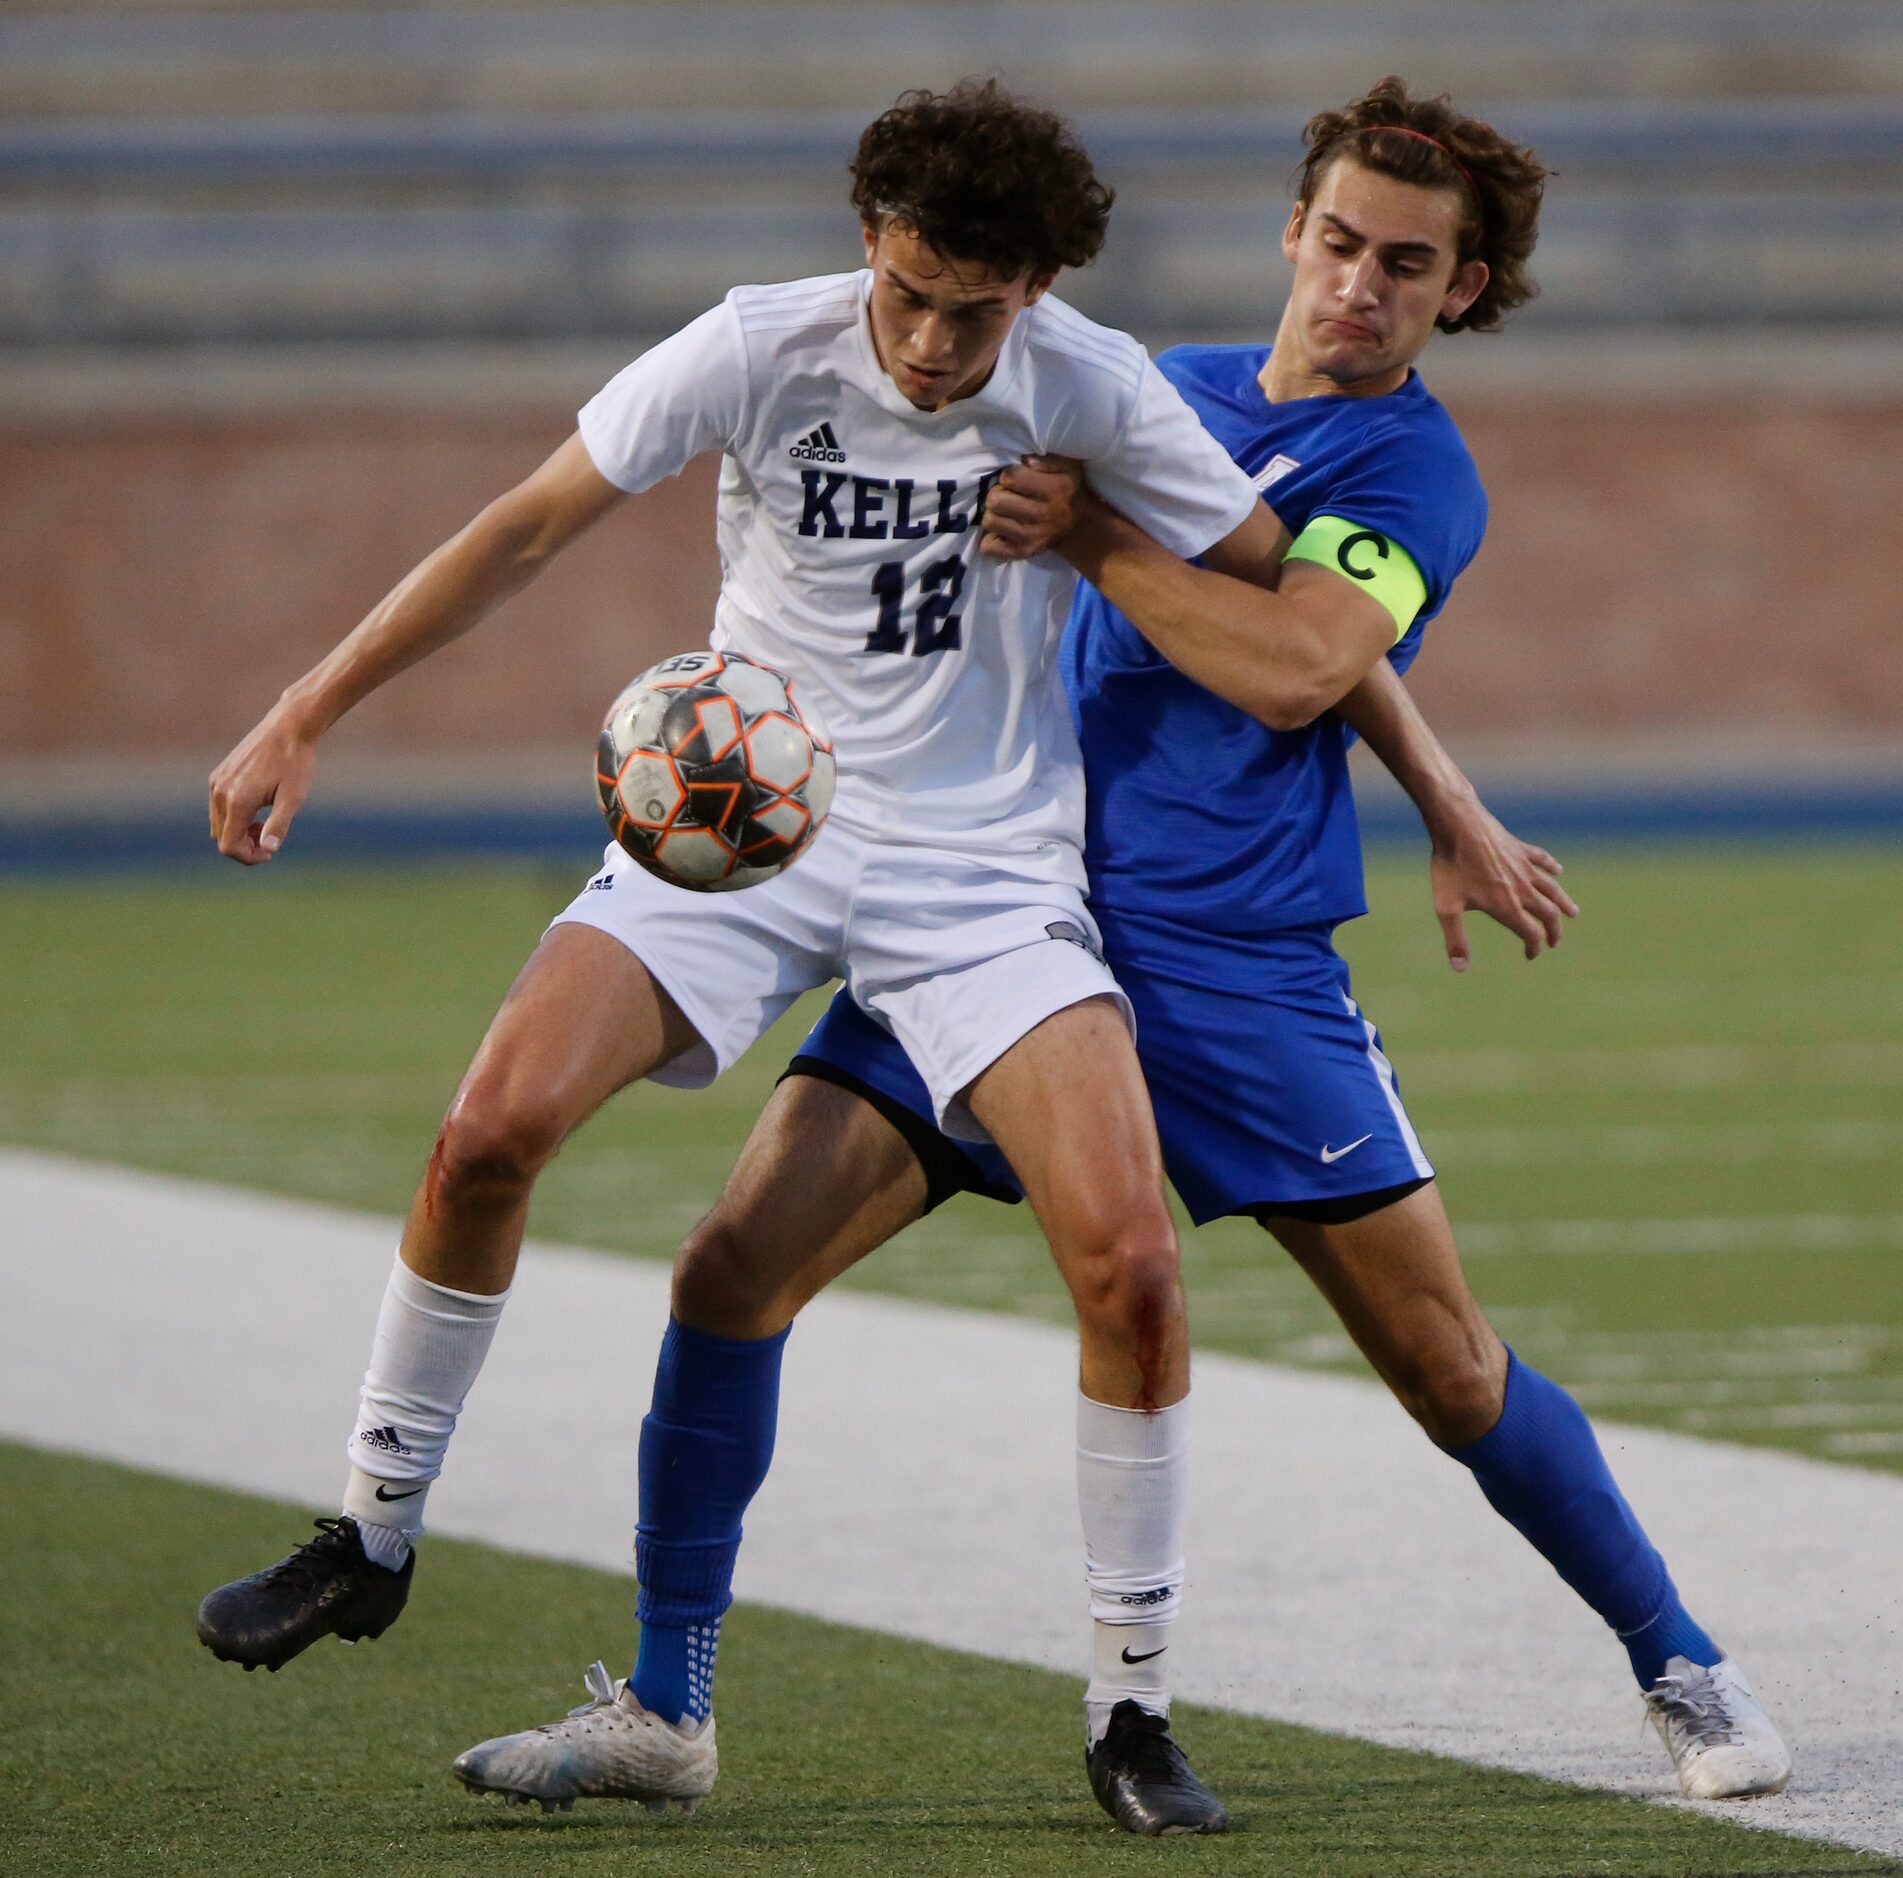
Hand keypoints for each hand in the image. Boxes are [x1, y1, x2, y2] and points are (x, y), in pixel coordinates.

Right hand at [208, 705, 318, 864]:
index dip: (248, 857)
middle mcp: (219, 792)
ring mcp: (216, 782)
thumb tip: (269, 850)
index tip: (270, 854)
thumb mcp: (293, 798)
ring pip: (218, 824)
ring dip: (239, 832)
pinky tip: (258, 810)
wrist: (289, 728)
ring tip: (265, 823)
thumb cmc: (295, 763)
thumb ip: (279, 825)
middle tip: (271, 838)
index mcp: (237, 801)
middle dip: (244, 846)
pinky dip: (234, 817)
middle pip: (221, 837)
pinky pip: (218, 808)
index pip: (228, 846)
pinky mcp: (219, 775)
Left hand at [978, 455, 1086, 560]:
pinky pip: (989, 547)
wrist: (1077, 526)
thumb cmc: (1067, 491)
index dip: (1007, 475)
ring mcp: (1028, 536)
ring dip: (993, 515)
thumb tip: (1025, 460)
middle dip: (996, 494)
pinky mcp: (1021, 551)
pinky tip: (1001, 530)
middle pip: (994, 500)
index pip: (1010, 477)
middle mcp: (1038, 514)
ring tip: (1004, 512)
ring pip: (989, 522)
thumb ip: (1048, 460)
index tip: (1013, 480)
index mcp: (1049, 490)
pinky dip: (990, 539)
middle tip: (1005, 496)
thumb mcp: (1068, 467)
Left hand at [1429, 801, 1578, 969]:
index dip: (1533, 947)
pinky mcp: (1519, 848)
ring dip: (1563, 902)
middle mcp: (1522, 888)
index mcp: (1507, 906)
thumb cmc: (1449, 867)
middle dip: (1554, 930)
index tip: (1531, 955)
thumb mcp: (1446, 907)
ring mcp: (1524, 866)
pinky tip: (1557, 871)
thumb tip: (1461, 969)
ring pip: (1551, 888)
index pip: (1530, 933)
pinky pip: (1542, 860)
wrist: (1456, 824)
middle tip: (1554, 942)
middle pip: (1548, 913)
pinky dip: (1552, 868)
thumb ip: (1456, 939)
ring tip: (1574, 913)